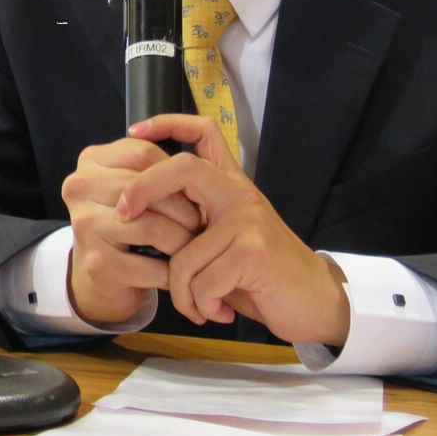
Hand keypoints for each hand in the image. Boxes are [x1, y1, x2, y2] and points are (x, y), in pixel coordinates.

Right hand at [59, 136, 203, 323]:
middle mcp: (79, 187)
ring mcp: (84, 225)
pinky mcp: (96, 263)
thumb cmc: (129, 225)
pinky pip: (150, 265)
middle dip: (184, 209)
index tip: (194, 190)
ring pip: (153, 227)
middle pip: (149, 189)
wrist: (102, 278)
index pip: (143, 152)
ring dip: (182, 242)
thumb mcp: (138, 186)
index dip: (176, 172)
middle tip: (202, 224)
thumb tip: (197, 163)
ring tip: (193, 248)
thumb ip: (156, 165)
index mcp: (91, 160)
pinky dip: (171, 272)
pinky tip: (176, 273)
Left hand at [119, 114, 351, 345]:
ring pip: (183, 255)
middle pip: (183, 169)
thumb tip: (137, 216)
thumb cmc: (261, 276)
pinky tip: (219, 312)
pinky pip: (202, 283)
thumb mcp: (227, 241)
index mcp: (231, 187)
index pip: (204, 133)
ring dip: (183, 294)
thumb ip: (196, 223)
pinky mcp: (253, 252)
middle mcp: (239, 195)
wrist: (313, 301)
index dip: (168, 123)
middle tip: (123, 215)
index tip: (135, 132)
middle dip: (143, 189)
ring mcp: (248, 221)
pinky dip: (202, 306)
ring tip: (199, 306)